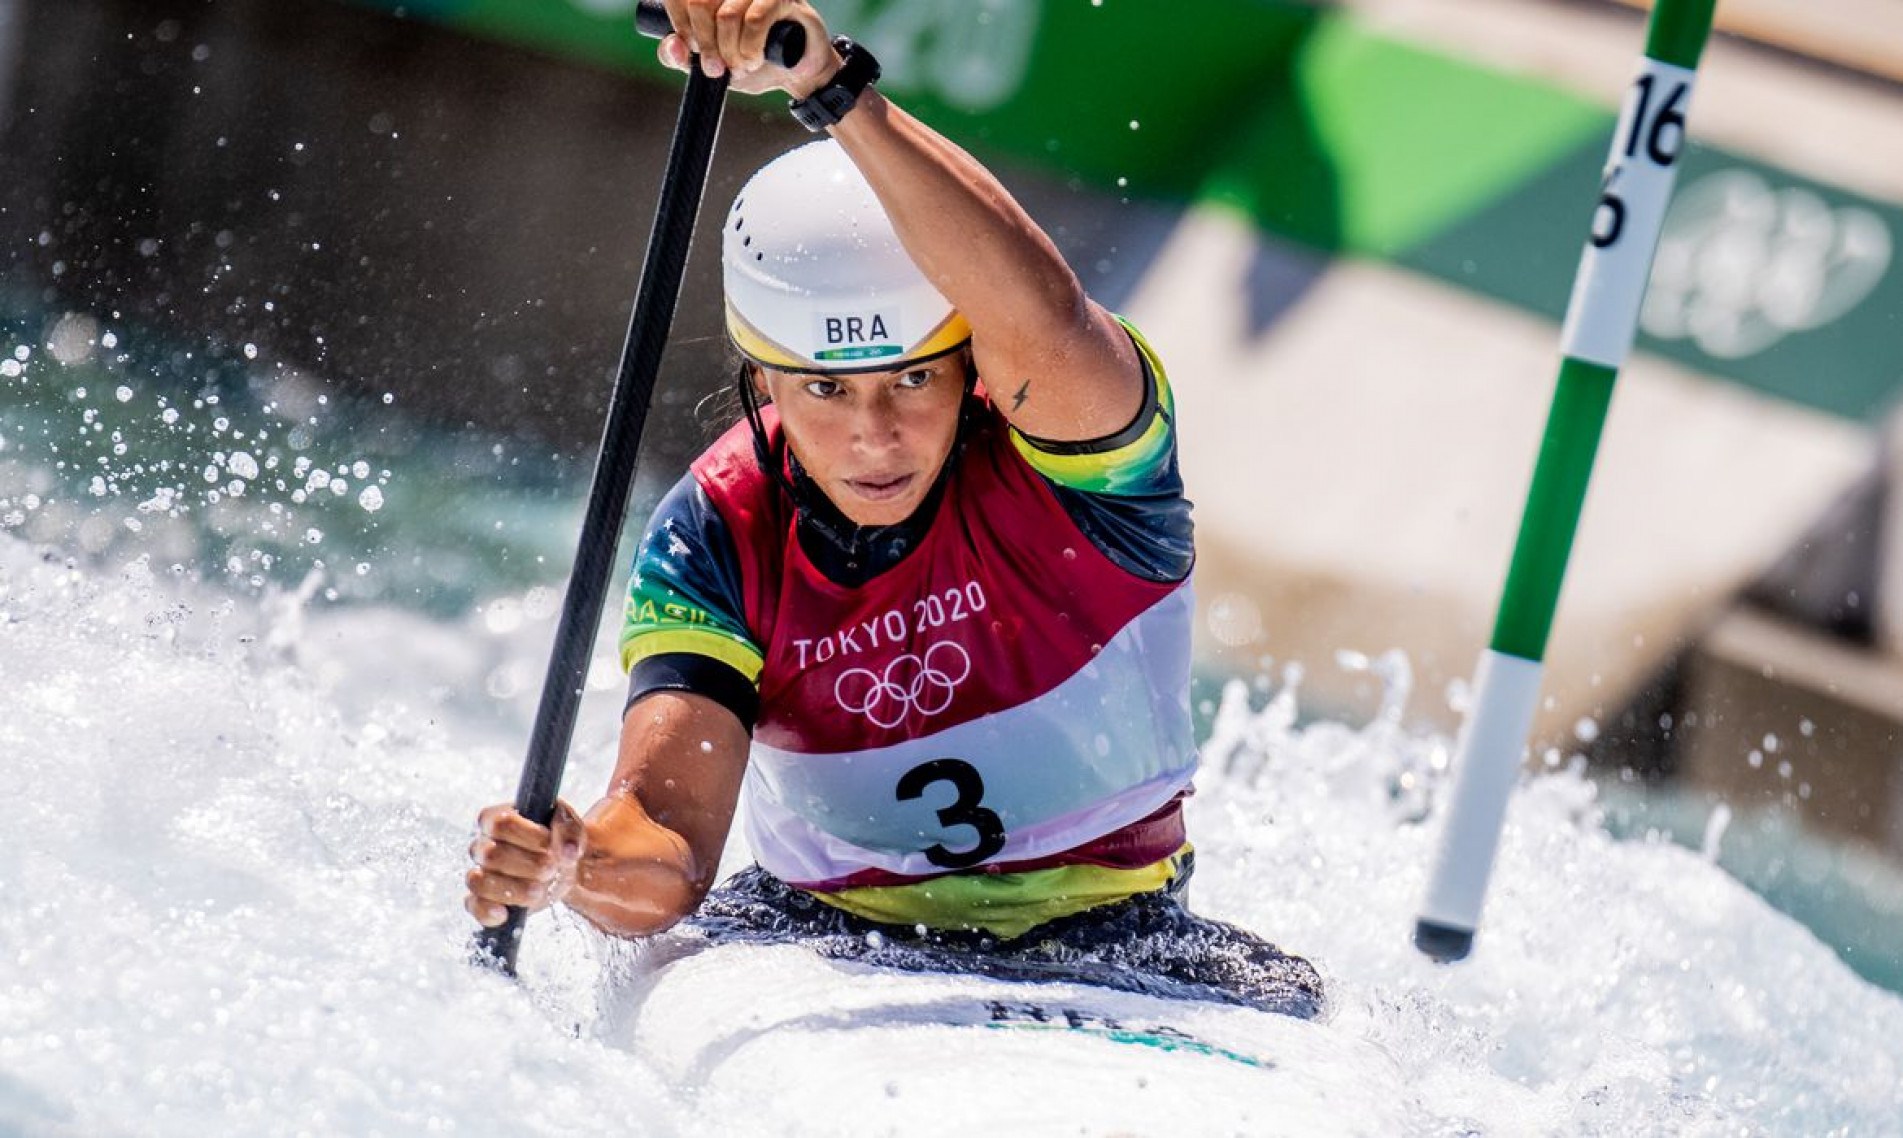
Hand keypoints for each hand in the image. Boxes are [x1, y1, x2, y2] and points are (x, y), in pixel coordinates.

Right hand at [465, 800, 585, 927]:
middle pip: (491, 854)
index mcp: (497, 818)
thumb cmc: (556, 839)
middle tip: (551, 869)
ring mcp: (480, 872)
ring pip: (479, 881)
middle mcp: (482, 845)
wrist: (559, 867)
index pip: (501, 823)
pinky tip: (505, 914)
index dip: (528, 835)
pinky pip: (474, 905)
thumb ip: (569, 831)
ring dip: (513, 890)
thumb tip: (568, 852)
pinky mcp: (481, 899)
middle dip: (527, 865)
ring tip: (538, 891)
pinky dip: (487, 912)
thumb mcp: (568, 826)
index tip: (549, 843)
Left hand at [656, 0, 841, 96]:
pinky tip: (756, 59)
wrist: (795, 73)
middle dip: (707, 46)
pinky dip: (751, 48)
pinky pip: (754, 20)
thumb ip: (680, 56)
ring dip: (733, 53)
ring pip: (726, 15)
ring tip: (744, 65)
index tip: (695, 50)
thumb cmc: (753, 61)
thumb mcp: (708, 64)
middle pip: (698, 4)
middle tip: (719, 66)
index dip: (680, 28)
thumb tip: (673, 46)